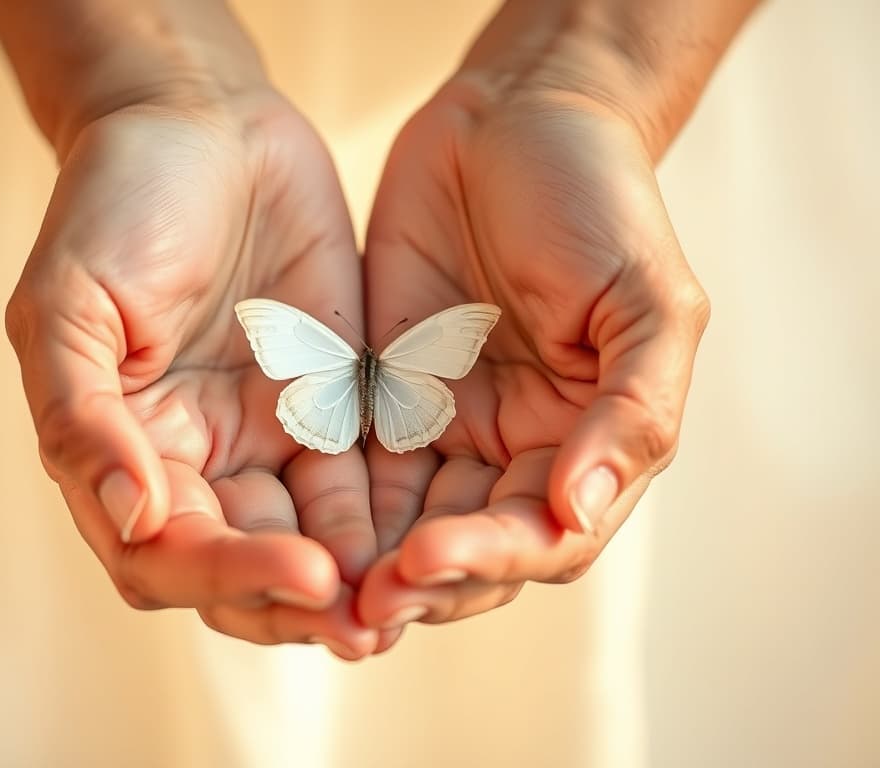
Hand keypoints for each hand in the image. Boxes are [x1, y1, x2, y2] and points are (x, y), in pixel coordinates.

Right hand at [5, 92, 385, 657]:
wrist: (200, 123)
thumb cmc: (116, 202)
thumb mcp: (68, 302)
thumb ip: (83, 415)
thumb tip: (132, 521)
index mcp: (126, 450)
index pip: (168, 552)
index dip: (227, 574)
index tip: (301, 570)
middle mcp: (196, 460)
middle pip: (242, 565)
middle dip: (297, 601)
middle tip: (364, 623)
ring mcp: (265, 436)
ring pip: (308, 539)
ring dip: (352, 579)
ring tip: (407, 601)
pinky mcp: (329, 405)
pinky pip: (360, 478)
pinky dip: (386, 516)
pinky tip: (427, 535)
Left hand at [358, 73, 709, 627]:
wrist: (516, 117)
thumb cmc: (600, 201)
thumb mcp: (647, 301)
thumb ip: (632, 410)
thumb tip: (580, 512)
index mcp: (587, 442)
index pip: (543, 534)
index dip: (490, 558)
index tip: (425, 558)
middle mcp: (516, 450)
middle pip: (470, 549)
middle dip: (420, 583)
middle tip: (361, 605)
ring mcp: (447, 427)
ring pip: (406, 525)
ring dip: (368, 565)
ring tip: (318, 590)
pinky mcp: (384, 396)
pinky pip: (355, 467)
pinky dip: (332, 506)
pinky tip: (294, 530)